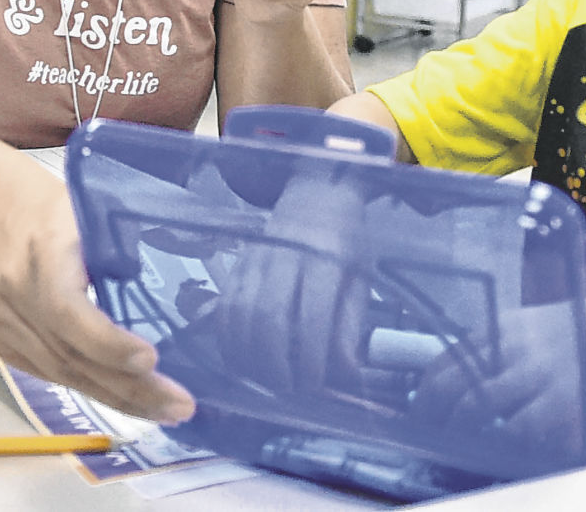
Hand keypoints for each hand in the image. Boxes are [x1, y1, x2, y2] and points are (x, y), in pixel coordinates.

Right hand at [0, 165, 195, 422]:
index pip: (67, 310)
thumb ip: (125, 240)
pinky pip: (54, 376)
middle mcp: (16, 294)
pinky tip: (132, 401)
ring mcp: (5, 325)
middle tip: (180, 404)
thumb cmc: (57, 210)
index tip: (151, 358)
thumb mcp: (91, 210)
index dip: (107, 342)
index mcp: (42, 251)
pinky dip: (96, 389)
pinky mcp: (4, 345)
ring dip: (120, 399)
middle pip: (72, 356)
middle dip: (131, 387)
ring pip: (65, 376)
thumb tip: (186, 274)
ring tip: (167, 410)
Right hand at [208, 164, 368, 394]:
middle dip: (274, 363)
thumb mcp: (361, 278)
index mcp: (325, 258)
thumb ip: (350, 325)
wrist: (316, 193)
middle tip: (287, 391)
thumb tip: (344, 375)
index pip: (313, 314)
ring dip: (248, 357)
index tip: (315, 387)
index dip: (311, 357)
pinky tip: (243, 362)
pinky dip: (229, 342)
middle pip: (267, 316)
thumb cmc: (346, 241)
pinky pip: (223, 309)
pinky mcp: (235, 267)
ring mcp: (254, 260)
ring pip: (239, 314)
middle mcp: (284, 256)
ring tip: (265, 383)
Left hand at [407, 301, 585, 448]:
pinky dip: (506, 444)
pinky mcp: (563, 399)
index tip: (422, 410)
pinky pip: (520, 428)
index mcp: (505, 326)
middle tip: (431, 435)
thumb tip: (472, 383)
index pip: (448, 359)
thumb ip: (507, 350)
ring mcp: (537, 372)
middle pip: (454, 385)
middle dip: (434, 415)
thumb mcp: (539, 327)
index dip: (428, 390)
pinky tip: (503, 451)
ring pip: (478, 407)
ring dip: (462, 433)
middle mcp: (514, 345)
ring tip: (459, 448)